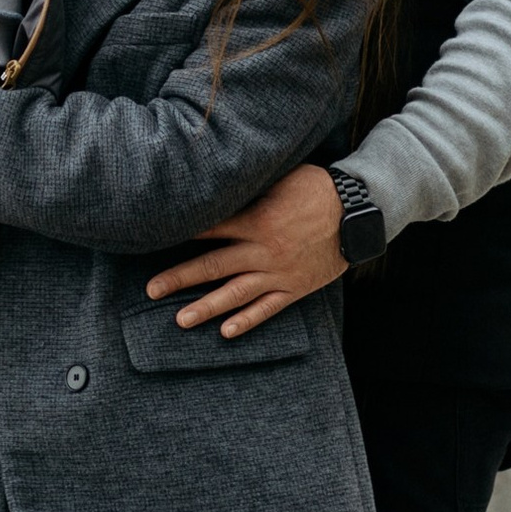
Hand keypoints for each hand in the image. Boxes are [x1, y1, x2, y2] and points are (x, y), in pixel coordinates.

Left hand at [144, 161, 346, 338]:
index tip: (154, 241)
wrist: (358, 211)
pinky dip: (247, 321)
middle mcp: (262, 250)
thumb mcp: (281, 178)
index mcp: (256, 220)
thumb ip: (250, 189)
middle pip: (213, 267)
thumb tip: (220, 186)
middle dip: (180, 278)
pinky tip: (226, 332)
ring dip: (206, 307)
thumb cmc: (317, 187)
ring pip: (235, 294)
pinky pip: (267, 308)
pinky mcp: (295, 286)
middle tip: (152, 290)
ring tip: (180, 319)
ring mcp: (278, 272)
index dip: (181, 235)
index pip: (209, 229)